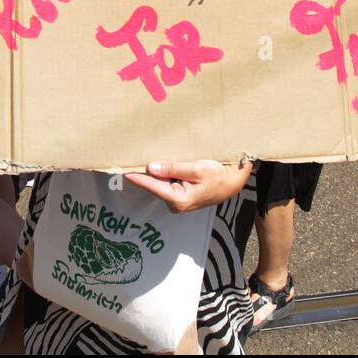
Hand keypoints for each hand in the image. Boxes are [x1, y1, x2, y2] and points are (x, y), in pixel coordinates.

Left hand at [123, 159, 251, 213]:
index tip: (122, 171)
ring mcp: (178, 199)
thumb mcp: (197, 169)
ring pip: (161, 181)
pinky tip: (162, 161)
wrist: (235, 181)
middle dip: (147, 171)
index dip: (137, 177)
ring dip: (157, 170)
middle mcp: (175, 202)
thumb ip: (173, 169)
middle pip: (155, 183)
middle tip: (134, 155)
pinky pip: (168, 181)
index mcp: (178, 199)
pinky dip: (165, 172)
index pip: (152, 186)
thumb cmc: (220, 175)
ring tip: (146, 154)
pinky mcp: (181, 194)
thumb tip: (151, 167)